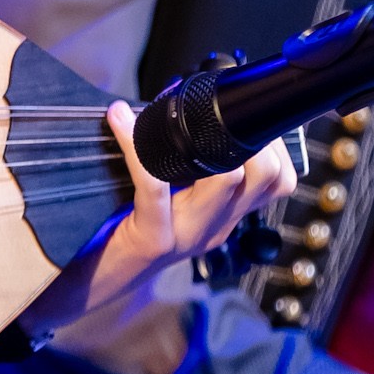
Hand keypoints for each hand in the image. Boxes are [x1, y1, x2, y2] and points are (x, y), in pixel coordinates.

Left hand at [21, 101, 299, 337]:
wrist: (95, 279)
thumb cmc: (128, 226)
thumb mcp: (170, 198)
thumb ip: (184, 161)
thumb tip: (176, 94)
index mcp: (226, 216)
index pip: (278, 182)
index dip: (274, 144)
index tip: (247, 112)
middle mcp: (216, 227)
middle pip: (262, 177)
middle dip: (249, 137)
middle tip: (218, 110)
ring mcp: (189, 235)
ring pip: (225, 180)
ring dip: (203, 139)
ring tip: (171, 109)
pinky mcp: (156, 237)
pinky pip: (153, 183)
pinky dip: (134, 144)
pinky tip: (118, 118)